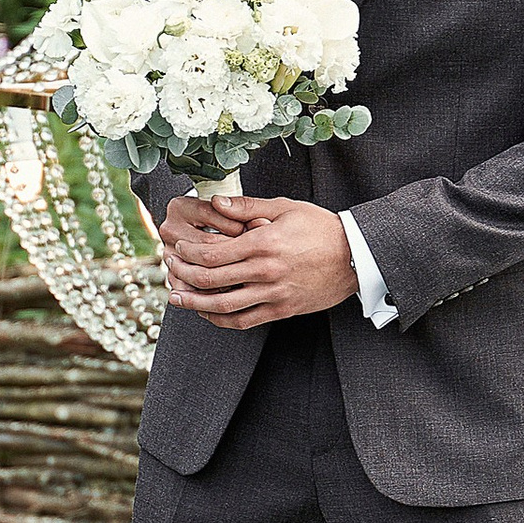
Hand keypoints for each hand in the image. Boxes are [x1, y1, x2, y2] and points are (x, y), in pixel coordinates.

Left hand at [158, 193, 358, 327]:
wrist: (355, 256)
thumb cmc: (320, 228)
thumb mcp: (285, 207)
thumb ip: (247, 206)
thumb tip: (214, 201)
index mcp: (264, 243)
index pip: (213, 253)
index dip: (189, 253)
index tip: (177, 249)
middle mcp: (266, 272)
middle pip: (212, 280)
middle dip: (184, 275)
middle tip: (169, 269)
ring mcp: (274, 294)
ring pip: (223, 306)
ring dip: (195, 303)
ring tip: (176, 298)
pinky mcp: (282, 310)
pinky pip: (244, 321)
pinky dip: (220, 319)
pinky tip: (207, 313)